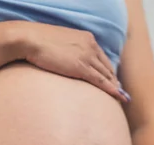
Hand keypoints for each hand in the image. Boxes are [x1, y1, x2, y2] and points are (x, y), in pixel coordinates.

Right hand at [15, 22, 129, 101]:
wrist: (30, 40)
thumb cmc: (37, 42)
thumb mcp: (58, 43)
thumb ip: (67, 50)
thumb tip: (65, 59)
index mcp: (86, 38)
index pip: (101, 57)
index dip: (107, 70)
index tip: (112, 79)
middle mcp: (91, 46)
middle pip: (107, 66)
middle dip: (114, 80)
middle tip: (120, 91)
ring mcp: (87, 56)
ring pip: (107, 75)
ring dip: (115, 87)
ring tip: (122, 97)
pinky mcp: (81, 68)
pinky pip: (101, 81)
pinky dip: (112, 89)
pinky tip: (118, 96)